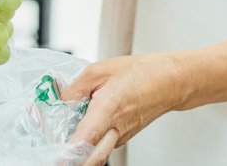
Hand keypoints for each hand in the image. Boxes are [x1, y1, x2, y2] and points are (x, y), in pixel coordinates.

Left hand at [62, 55, 185, 165]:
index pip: (87, 137)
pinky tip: (82, 127)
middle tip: (58, 157)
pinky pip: (103, 144)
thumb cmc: (139, 73)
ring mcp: (121, 136)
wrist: (169, 82)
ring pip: (97, 151)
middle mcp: (116, 128)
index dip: (71, 150)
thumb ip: (75, 89)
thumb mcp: (99, 71)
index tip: (57, 157)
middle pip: (93, 157)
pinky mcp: (123, 137)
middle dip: (74, 160)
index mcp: (109, 108)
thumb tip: (60, 102)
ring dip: (81, 150)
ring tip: (64, 138)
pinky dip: (91, 141)